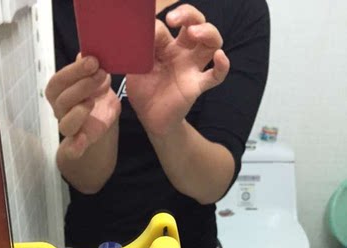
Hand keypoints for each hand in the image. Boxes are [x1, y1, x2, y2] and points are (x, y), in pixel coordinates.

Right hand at [45, 55, 120, 158]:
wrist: (104, 122)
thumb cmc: (97, 96)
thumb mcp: (98, 79)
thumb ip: (92, 68)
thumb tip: (88, 52)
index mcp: (61, 92)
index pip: (59, 81)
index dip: (74, 71)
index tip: (93, 60)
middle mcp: (61, 110)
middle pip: (62, 100)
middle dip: (81, 86)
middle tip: (100, 74)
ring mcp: (70, 128)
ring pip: (65, 124)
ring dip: (78, 112)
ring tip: (92, 102)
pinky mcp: (80, 145)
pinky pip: (71, 150)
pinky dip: (74, 147)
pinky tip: (81, 142)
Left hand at [126, 5, 229, 136]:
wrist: (150, 119)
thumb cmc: (144, 92)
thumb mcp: (136, 69)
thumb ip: (139, 52)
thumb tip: (141, 33)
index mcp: (165, 46)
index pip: (167, 27)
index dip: (158, 26)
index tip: (147, 33)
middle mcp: (182, 53)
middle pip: (196, 23)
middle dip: (189, 15)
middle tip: (174, 19)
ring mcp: (191, 68)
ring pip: (211, 43)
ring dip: (207, 32)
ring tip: (194, 32)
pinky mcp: (197, 86)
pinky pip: (215, 76)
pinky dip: (222, 66)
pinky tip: (220, 57)